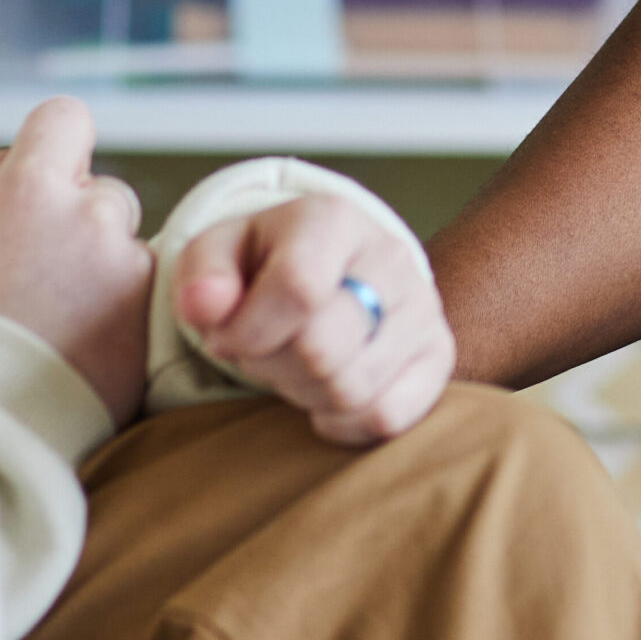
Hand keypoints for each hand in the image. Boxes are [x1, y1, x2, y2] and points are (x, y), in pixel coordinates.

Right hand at [0, 96, 154, 427]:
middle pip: (101, 190)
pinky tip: (79, 344)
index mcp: (31, 190)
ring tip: (53, 322)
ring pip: (123, 241)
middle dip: (75, 220)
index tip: (44, 177)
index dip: (53, 143)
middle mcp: (92, 215)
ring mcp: (129, 263)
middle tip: (33, 279)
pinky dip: (119, 307)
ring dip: (100, 266)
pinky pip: (142, 287)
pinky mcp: (153, 310)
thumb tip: (28, 155)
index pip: (66, 117)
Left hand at [175, 197, 453, 445]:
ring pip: (352, 388)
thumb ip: (201, 275)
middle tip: (264, 350)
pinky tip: (327, 393)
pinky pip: (387, 415)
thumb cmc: (263, 266)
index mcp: (333, 219)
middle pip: (322, 349)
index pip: (299, 287)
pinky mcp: (438, 354)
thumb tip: (207, 306)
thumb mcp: (219, 254)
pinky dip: (344, 421)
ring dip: (305, 393)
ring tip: (295, 365)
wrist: (328, 271)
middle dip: (272, 364)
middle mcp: (390, 256)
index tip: (226, 336)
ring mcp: (423, 306)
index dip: (248, 330)